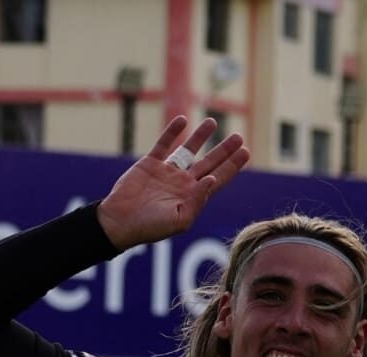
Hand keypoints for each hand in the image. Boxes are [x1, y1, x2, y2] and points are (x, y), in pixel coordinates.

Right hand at [96, 116, 249, 250]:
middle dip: (224, 150)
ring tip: (213, 121)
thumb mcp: (179, 220)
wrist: (120, 221)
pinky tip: (182, 120)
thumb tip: (212, 180)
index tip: (245, 152)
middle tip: (238, 137)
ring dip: (200, 136)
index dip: (232, 166)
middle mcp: (183, 183)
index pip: (218, 178)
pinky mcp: (150, 163)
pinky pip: (163, 144)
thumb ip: (197, 201)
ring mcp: (167, 172)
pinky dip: (172, 132)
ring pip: (188, 150)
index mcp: (192, 197)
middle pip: (209, 162)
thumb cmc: (150, 227)